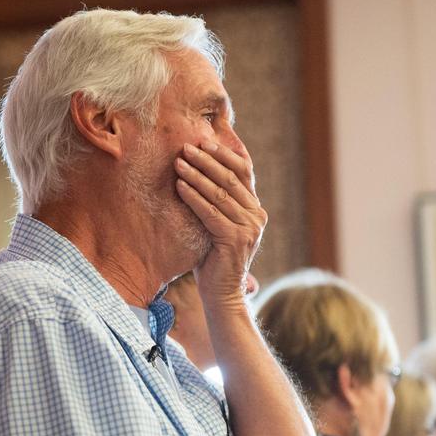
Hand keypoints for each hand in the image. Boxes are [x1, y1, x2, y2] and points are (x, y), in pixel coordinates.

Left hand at [174, 139, 266, 304]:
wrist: (222, 294)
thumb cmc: (213, 259)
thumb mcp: (217, 225)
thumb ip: (215, 203)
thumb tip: (195, 172)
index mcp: (255, 209)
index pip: (243, 173)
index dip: (224, 155)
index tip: (205, 141)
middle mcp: (257, 215)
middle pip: (231, 178)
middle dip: (206, 160)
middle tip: (186, 147)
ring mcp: (249, 227)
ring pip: (220, 193)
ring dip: (196, 175)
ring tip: (178, 162)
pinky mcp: (236, 239)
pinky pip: (211, 212)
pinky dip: (194, 197)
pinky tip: (179, 186)